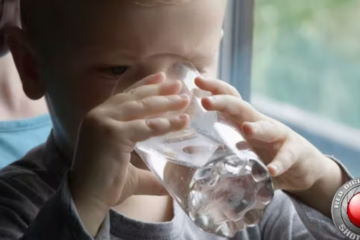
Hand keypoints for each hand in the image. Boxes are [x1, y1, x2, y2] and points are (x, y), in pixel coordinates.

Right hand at [69, 73, 189, 234]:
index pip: (125, 96)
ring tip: (184, 99)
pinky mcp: (112, 134)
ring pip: (142, 108)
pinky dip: (166, 124)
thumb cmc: (104, 186)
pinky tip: (183, 121)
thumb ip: (147, 172)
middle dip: (159, 90)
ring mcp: (104, 122)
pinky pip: (146, 126)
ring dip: (166, 102)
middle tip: (179, 85)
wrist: (85, 199)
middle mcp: (99, 115)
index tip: (161, 77)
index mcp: (99, 117)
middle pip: (135, 98)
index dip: (144, 85)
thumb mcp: (128, 170)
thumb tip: (167, 184)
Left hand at [195, 77, 339, 191]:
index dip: (214, 88)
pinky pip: (286, 157)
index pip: (230, 99)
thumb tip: (194, 147)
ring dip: (257, 128)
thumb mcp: (244, 145)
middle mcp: (261, 123)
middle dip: (223, 102)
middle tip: (206, 102)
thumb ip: (224, 143)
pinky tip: (271, 169)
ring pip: (268, 128)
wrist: (303, 165)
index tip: (197, 80)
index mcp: (246, 121)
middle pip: (242, 107)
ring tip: (246, 129)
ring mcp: (280, 136)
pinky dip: (279, 163)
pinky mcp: (295, 152)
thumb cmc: (267, 151)